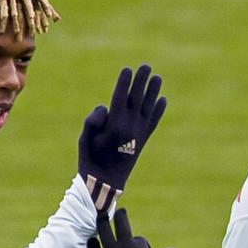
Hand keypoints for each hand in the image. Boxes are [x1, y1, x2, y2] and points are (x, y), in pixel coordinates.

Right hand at [78, 64, 167, 211]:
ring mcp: (139, 132)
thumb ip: (92, 120)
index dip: (124, 82)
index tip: (127, 69)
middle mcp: (130, 125)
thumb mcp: (84, 138)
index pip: (121, 96)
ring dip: (153, 91)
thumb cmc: (91, 158)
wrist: (106, 181)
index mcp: (115, 123)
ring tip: (157, 78)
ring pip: (148, 107)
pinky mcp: (144, 140)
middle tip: (146, 66)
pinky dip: (158, 110)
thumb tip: (104, 107)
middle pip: (137, 97)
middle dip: (141, 81)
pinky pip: (153, 121)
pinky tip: (162, 100)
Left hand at [87, 208, 180, 247]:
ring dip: (102, 226)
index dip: (142, 244)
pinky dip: (92, 246)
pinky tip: (91, 241)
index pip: (137, 240)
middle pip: (119, 226)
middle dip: (119, 217)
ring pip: (104, 235)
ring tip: (99, 219)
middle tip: (118, 211)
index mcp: (140, 247)